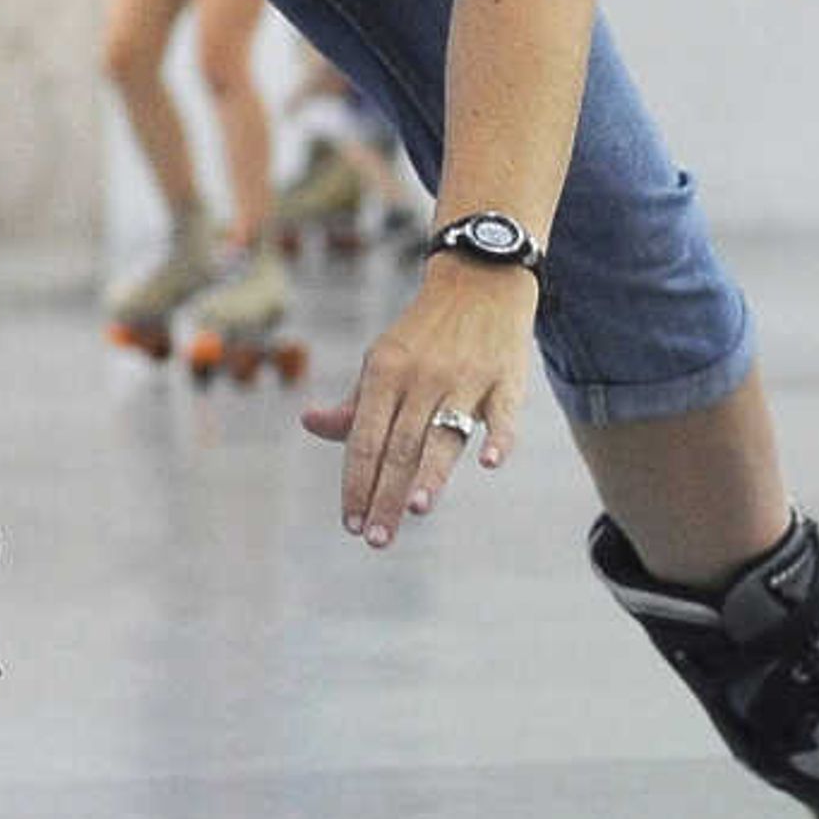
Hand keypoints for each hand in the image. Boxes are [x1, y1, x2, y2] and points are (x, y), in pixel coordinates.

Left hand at [301, 259, 534, 546]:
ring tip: (415, 509)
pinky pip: (504, 413)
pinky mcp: (508, 379)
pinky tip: (488, 463)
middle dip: (386, 495)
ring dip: (430, 472)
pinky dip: (498, 438)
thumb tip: (311, 424)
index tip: (350, 523)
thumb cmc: (424, 334)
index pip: (365, 439)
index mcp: (385, 372)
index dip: (356, 482)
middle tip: (376, 538)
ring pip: (445, 433)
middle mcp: (423, 377)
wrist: (480, 279)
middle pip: (401, 446)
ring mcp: (467, 378)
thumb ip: (355, 404)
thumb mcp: (382, 360)